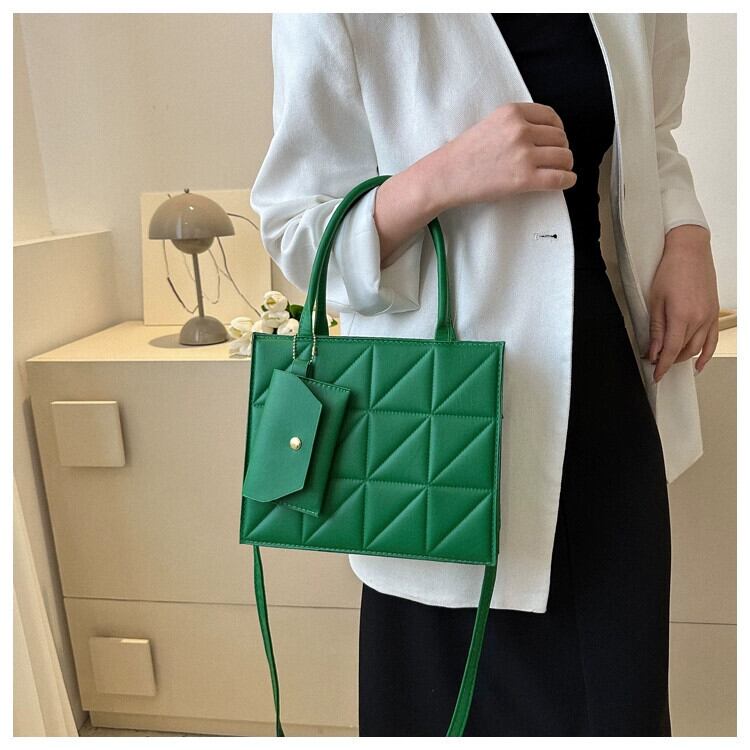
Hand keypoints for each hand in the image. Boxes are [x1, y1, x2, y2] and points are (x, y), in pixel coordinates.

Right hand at [428, 102, 576, 210]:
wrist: (447, 175)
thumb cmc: (465, 154)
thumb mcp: (491, 123)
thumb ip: (516, 123)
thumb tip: (545, 134)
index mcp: (512, 112)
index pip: (551, 116)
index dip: (557, 129)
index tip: (555, 139)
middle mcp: (520, 130)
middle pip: (560, 138)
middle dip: (560, 149)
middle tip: (554, 159)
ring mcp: (524, 154)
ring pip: (563, 157)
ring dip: (565, 165)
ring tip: (558, 171)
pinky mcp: (524, 178)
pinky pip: (559, 178)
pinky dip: (567, 180)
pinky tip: (566, 181)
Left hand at [645, 224, 719, 381]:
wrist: (690, 252)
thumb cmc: (671, 271)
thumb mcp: (655, 302)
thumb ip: (656, 331)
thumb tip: (653, 352)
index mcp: (681, 317)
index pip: (671, 351)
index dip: (662, 366)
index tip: (655, 375)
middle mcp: (699, 320)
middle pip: (684, 351)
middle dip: (669, 361)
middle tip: (655, 362)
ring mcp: (709, 317)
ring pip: (697, 348)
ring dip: (683, 358)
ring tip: (670, 360)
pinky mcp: (714, 313)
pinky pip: (712, 340)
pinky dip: (706, 355)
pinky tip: (699, 364)